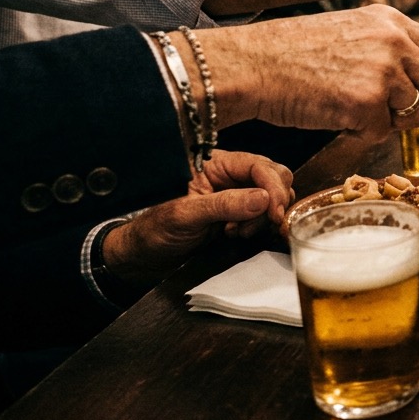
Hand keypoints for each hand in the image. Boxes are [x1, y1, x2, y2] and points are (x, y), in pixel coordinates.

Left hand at [103, 152, 293, 283]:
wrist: (143, 255)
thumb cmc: (153, 230)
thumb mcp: (185, 215)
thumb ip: (224, 204)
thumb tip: (263, 198)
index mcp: (214, 164)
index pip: (258, 165)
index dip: (272, 186)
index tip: (275, 212)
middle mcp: (229, 176)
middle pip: (273, 177)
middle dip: (272, 202)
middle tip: (258, 223)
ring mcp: (235, 195)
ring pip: (272, 198)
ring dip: (263, 218)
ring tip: (236, 231)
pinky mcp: (238, 214)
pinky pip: (263, 215)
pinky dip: (258, 227)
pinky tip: (237, 234)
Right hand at [197, 5, 418, 136]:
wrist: (255, 64)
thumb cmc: (293, 52)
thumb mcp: (352, 30)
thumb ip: (390, 46)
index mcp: (391, 21)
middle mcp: (393, 41)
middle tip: (410, 119)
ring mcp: (383, 71)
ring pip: (411, 111)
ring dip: (389, 120)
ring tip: (354, 108)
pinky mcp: (366, 101)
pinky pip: (380, 130)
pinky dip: (361, 131)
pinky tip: (336, 114)